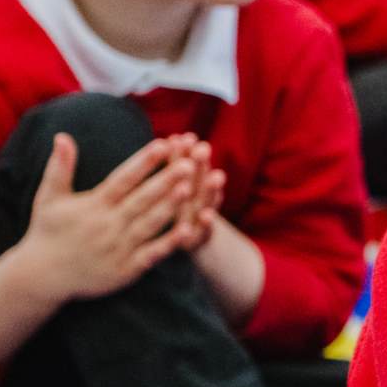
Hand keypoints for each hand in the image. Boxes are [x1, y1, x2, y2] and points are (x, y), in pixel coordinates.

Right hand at [19, 134, 201, 304]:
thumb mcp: (49, 198)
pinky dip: (169, 243)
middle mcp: (107, 225)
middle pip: (142, 199)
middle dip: (165, 180)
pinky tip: (188, 230)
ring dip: (170, 206)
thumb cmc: (47, 232)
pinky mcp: (125, 269)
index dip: (144, 162)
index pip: (123, 179)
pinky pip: (151, 254)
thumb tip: (62, 136)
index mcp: (93, 205)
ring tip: (190, 188)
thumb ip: (60, 168)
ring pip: (150, 224)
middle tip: (189, 163)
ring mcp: (118, 248)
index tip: (163, 144)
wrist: (42, 277)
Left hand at [163, 133, 226, 249]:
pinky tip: (208, 216)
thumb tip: (169, 137)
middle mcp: (195, 203)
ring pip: (205, 204)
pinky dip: (207, 225)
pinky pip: (203, 233)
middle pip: (198, 182)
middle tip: (203, 148)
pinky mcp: (199, 242)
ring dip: (210, 191)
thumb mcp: (175, 195)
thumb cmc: (179, 219)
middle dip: (201, 166)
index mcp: (185, 190)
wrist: (196, 250)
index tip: (181, 137)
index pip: (183, 169)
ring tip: (216, 177)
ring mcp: (200, 222)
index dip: (183, 154)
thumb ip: (175, 172)